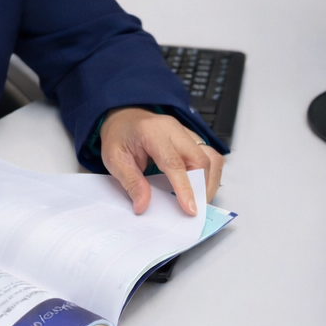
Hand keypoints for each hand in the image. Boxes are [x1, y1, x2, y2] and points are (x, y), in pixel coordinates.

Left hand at [99, 107, 224, 215]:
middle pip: (200, 159)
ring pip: (211, 157)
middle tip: (193, 208)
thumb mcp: (114, 159)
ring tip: (196, 198)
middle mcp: (173, 129)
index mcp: (151, 132)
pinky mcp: (192, 137)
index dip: (184, 188)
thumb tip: (143, 205)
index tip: (190, 208)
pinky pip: (210, 156)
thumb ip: (130, 182)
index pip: (174, 162)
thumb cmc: (119, 135)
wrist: (124, 116)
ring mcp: (185, 131)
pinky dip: (208, 174)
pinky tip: (197, 185)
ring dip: (208, 181)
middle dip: (202, 187)